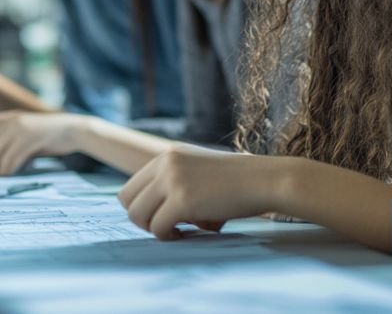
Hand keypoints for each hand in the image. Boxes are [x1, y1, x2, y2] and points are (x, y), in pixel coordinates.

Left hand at [0, 111, 91, 175]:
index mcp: (10, 116)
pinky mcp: (31, 138)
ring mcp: (21, 128)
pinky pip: (12, 157)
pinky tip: (8, 178)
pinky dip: (7, 170)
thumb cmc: (49, 137)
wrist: (74, 131)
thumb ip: (9, 141)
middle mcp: (13, 120)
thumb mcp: (26, 134)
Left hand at [118, 145, 282, 239]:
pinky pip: (158, 228)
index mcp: (168, 155)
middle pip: (126, 199)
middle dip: (143, 219)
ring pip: (137, 215)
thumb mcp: (200, 170)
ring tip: (181, 230)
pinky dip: (169, 237)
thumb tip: (150, 212)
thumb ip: (175, 182)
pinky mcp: (182, 200)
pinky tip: (188, 234)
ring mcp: (172, 180)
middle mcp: (165, 163)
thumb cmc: (238, 182)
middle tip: (168, 226)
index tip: (164, 217)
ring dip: (156, 229)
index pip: (132, 186)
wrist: (265, 180)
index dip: (144, 207)